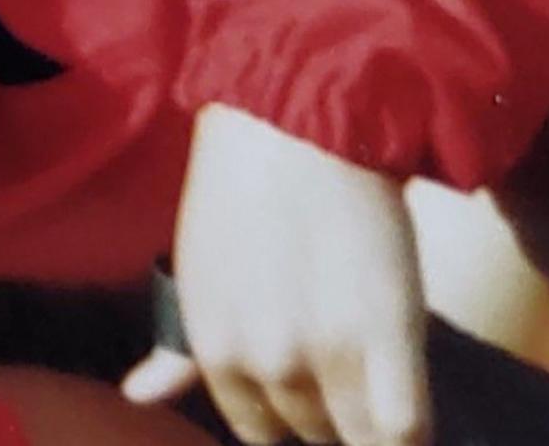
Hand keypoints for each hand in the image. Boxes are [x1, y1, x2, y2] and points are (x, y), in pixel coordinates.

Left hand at [121, 103, 428, 445]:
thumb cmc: (242, 195)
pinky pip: (403, 427)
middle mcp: (264, 361)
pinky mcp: (387, 334)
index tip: (311, 399)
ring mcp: (327, 353)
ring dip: (370, 422)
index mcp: (214, 348)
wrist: (298, 132)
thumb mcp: (197, 275)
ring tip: (378, 384)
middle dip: (330, 415)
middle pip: (312, 432)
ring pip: (359, 434)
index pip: (258, 431)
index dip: (288, 420)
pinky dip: (409, 438)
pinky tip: (410, 425)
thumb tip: (138, 398)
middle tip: (348, 377)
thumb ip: (176, 349)